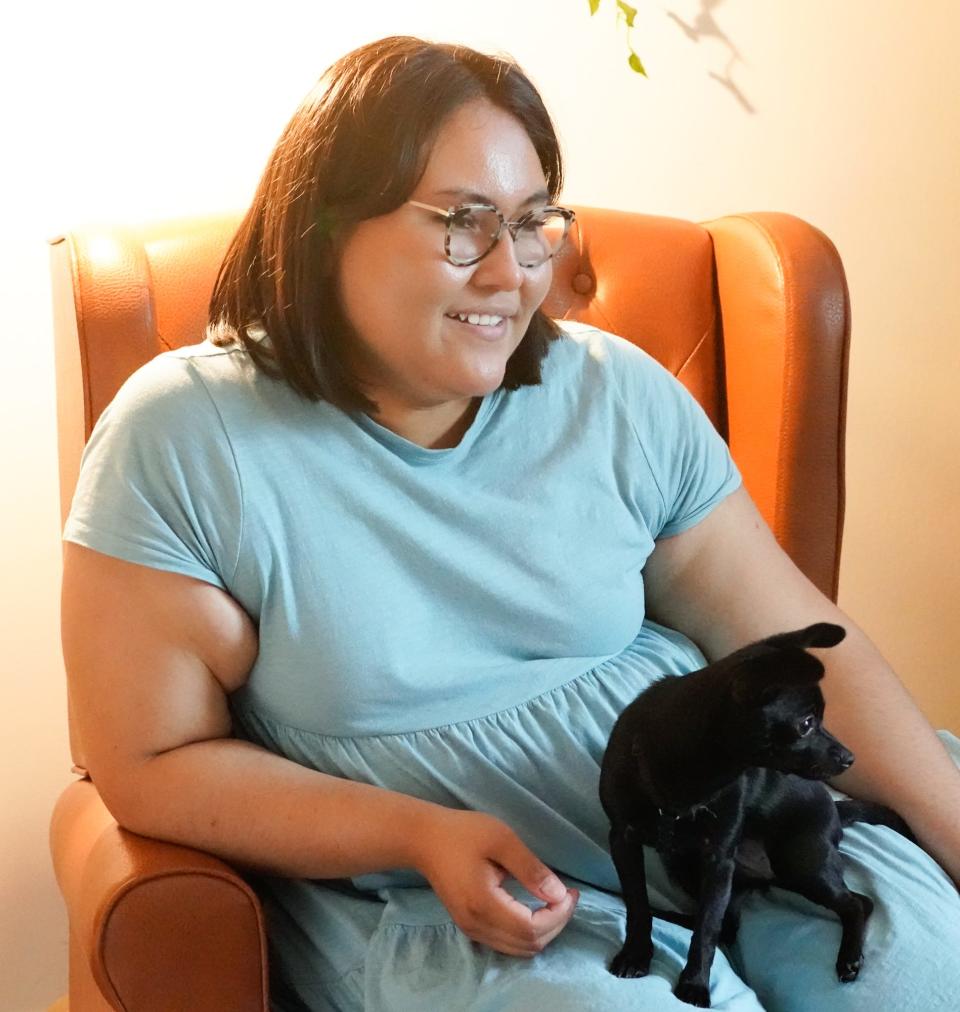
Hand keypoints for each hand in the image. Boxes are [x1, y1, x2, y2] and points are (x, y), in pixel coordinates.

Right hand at [412, 807, 578, 956]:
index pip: (532, 928)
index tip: (570, 891)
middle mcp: (477, 925)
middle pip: (528, 945)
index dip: (558, 916)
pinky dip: (528, 932)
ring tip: (556, 902)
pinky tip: (536, 909)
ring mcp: (471, 929)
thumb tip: (559, 893)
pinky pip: (507, 943)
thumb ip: (530, 868)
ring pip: (519, 949)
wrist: (424, 839)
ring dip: (544, 930)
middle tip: (568, 895)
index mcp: (484, 904)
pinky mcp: (470, 926)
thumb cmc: (462, 833)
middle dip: (556, 923)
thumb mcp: (501, 839)